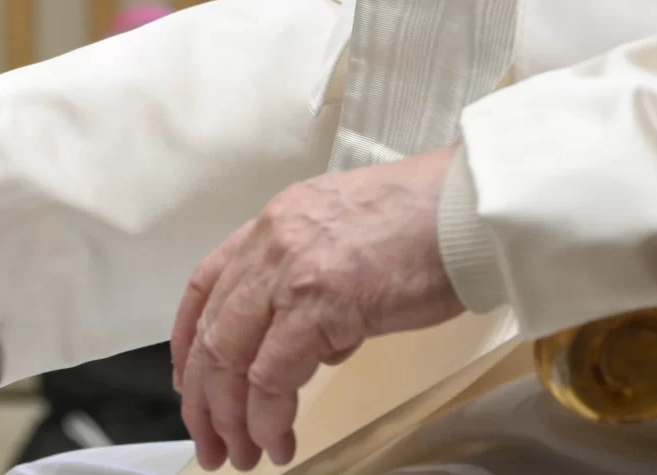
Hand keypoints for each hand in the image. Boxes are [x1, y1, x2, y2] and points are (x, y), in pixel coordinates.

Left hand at [171, 146, 464, 470]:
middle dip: (202, 396)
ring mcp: (290, 271)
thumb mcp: (349, 236)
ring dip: (230, 416)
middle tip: (209, 439)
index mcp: (275, 222)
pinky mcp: (319, 304)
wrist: (469, 206)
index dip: (187, 339)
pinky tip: (279, 440)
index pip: (205, 284)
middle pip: (210, 330)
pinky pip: (273, 376)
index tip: (188, 379)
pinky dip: (268, 417)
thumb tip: (316, 343)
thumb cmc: (430, 219)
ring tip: (241, 453)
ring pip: (230, 356)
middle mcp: (271, 243)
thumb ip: (318, 283)